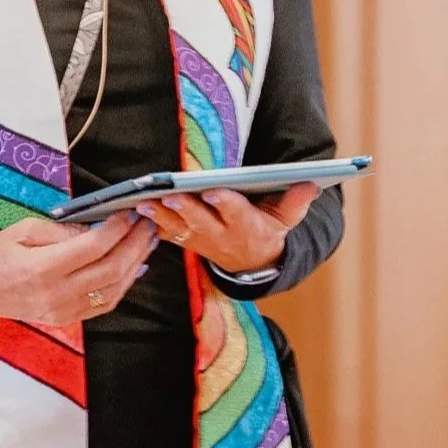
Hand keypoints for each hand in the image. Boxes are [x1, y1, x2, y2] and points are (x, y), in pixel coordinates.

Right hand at [0, 211, 156, 325]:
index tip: (128, 213)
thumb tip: (97, 228)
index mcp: (42, 269)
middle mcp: (56, 294)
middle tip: (148, 224)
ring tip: (147, 242)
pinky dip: (123, 285)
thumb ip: (63, 230)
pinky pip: (103, 304)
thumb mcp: (23, 230)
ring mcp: (63, 311)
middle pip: (111, 269)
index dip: (116, 229)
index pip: (93, 247)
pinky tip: (133, 268)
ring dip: (135, 265)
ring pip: (113, 290)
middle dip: (134, 244)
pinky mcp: (65, 318)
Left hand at [135, 184, 318, 275]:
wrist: (253, 264)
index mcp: (246, 226)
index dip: (225, 203)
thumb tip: (312, 183)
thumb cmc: (269, 230)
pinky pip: (166, 234)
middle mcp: (220, 235)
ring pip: (178, 228)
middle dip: (185, 208)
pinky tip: (135, 211)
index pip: (235, 213)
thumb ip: (296, 202)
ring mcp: (201, 240)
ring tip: (143, 203)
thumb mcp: (287, 220)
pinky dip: (150, 223)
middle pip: (201, 221)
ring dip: (160, 216)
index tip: (213, 191)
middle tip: (169, 195)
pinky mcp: (186, 240)